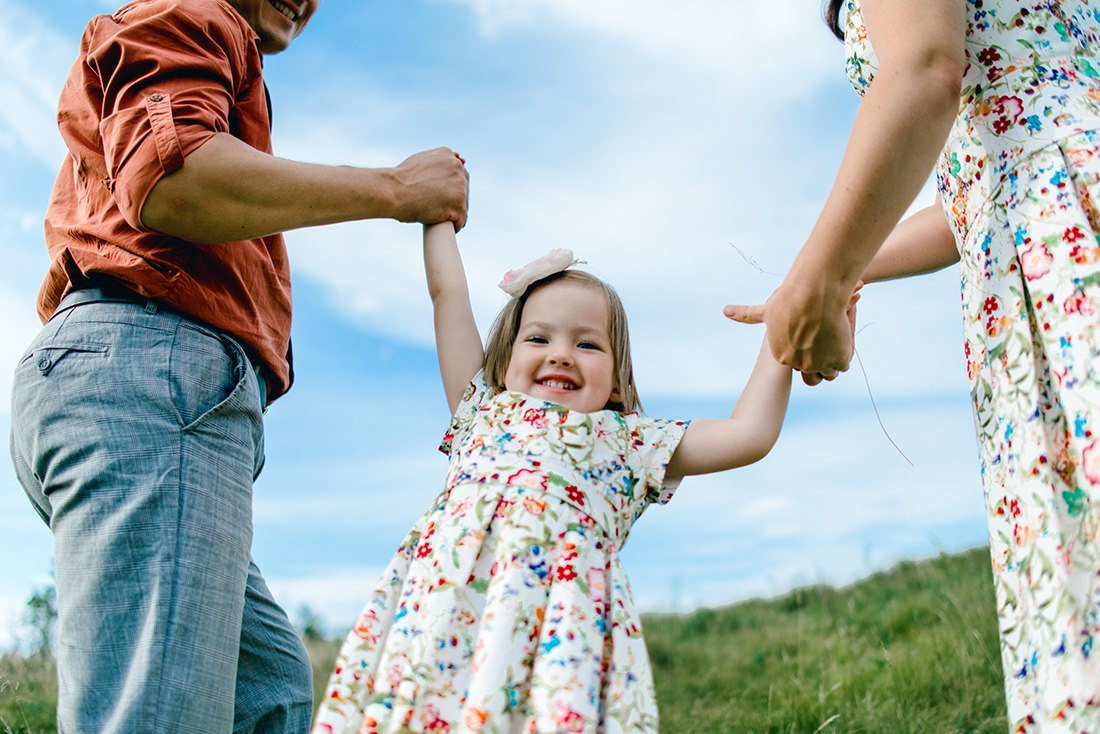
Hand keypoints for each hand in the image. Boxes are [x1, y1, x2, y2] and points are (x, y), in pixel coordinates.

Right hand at [392, 147, 469, 230]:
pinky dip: (455, 226)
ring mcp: (460, 186)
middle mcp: (457, 167)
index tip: (442, 195)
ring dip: (454, 213)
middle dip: (454, 199)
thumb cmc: (400, 179)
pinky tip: (446, 227)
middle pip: (464, 188)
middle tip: (438, 208)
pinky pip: (462, 220)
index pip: (459, 173)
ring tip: (439, 218)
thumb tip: (457, 158)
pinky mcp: (459, 205)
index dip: (451, 187)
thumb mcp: (419, 159)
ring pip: (464, 205)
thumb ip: (437, 160)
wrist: (393, 191)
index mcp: (448, 155)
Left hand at [724, 282, 860, 385]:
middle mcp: (798, 364)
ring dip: (833, 359)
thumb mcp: (768, 309)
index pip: (795, 364)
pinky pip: (843, 364)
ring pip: (829, 371)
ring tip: (834, 337)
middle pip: (813, 373)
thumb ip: (747, 314)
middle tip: (825, 340)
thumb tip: (725, 311)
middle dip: (819, 362)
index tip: (810, 337)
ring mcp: (818, 364)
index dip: (805, 352)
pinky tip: (842, 336)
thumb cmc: (791, 298)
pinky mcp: (837, 361)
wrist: (814, 294)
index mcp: (781, 355)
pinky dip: (844, 352)